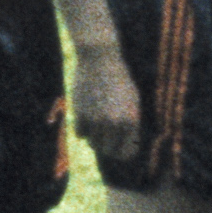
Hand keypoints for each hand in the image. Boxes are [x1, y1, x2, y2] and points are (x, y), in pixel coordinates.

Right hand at [68, 49, 143, 170]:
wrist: (99, 59)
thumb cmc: (118, 80)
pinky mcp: (80, 115)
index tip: (117, 148)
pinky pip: (80, 133)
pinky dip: (82, 127)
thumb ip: (129, 124)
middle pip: (108, 151)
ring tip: (96, 119)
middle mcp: (115, 123)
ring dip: (94, 136)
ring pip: (93, 143)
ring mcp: (97, 120)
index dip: (122, 153)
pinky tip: (85, 112)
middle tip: (104, 137)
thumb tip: (121, 146)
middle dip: (106, 147)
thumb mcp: (131, 101)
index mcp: (131, 120)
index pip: (127, 153)